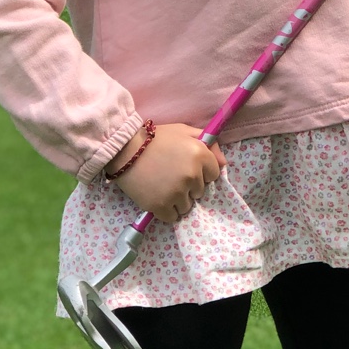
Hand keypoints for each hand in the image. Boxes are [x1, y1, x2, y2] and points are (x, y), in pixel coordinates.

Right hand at [107, 122, 225, 221]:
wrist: (124, 149)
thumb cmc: (155, 138)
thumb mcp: (184, 131)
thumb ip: (208, 145)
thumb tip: (224, 163)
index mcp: (199, 155)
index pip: (214, 175)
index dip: (201, 172)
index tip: (187, 168)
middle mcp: (191, 175)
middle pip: (200, 192)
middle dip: (189, 186)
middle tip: (171, 176)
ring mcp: (176, 192)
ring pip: (187, 206)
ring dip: (178, 200)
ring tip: (163, 186)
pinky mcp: (160, 205)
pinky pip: (172, 217)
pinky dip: (166, 210)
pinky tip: (158, 197)